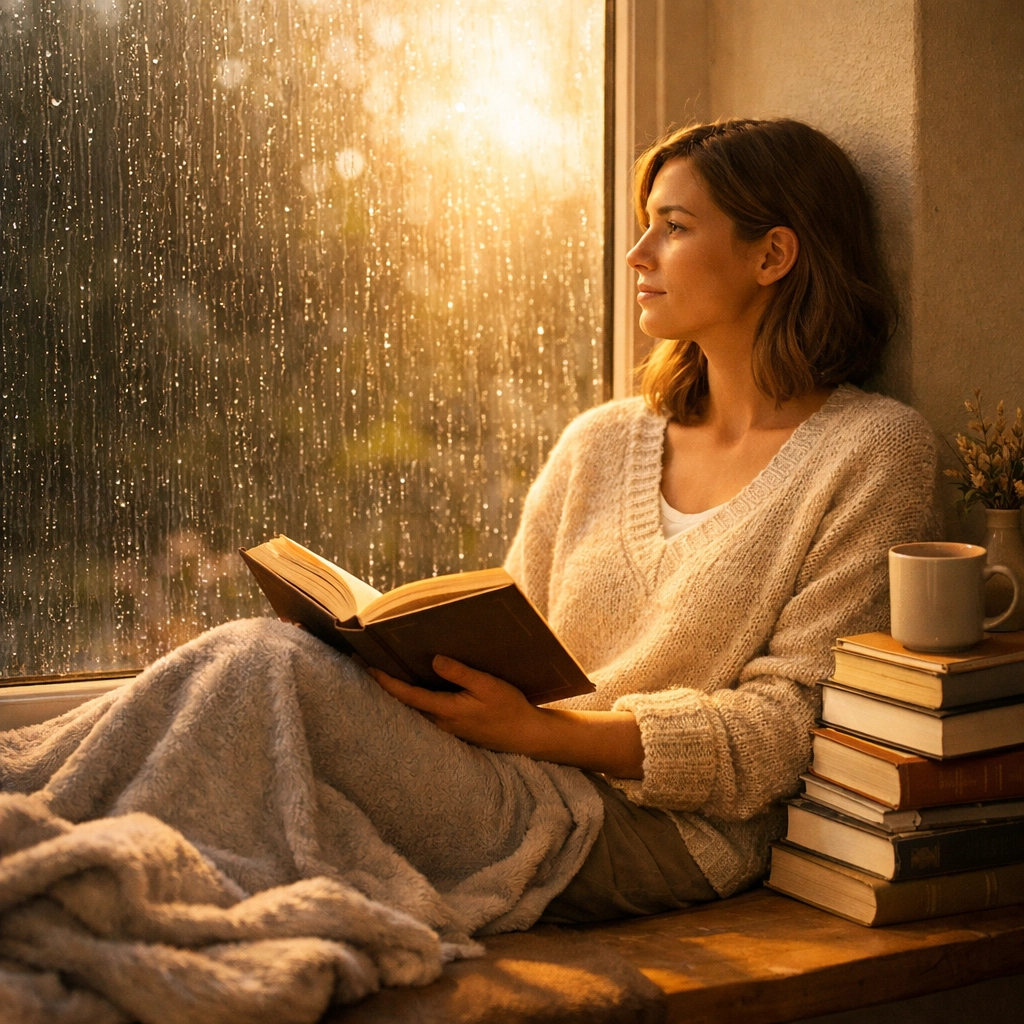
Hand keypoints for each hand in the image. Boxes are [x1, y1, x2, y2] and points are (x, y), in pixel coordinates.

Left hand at [367, 656, 644, 777]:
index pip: (406, 694)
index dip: (383, 679)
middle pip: (403, 700)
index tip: (365, 663)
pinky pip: (426, 708)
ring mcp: (445, 725)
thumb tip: (434, 660)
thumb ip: (461, 674)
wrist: (527, 736)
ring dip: (397, 687)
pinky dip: (414, 693)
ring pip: (413, 705)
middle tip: (365, 659)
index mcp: (445, 710)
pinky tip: (414, 679)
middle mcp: (440, 720)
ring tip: (383, 665)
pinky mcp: (453, 724)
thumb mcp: (489, 686)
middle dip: (383, 681)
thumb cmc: (510, 709)